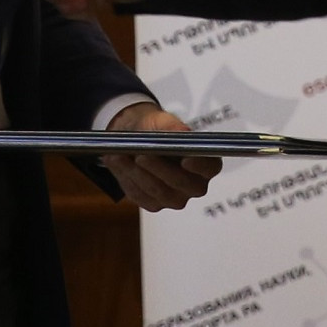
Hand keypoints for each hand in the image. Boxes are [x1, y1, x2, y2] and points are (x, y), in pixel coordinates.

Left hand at [102, 102, 221, 210]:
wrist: (137, 138)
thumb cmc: (157, 129)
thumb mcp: (164, 121)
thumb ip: (174, 128)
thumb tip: (181, 134)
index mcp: (206, 163)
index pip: (210, 168)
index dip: (200, 166)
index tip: (185, 159)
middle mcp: (194, 185)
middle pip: (182, 184)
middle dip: (159, 170)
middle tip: (141, 155)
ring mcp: (175, 198)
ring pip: (158, 192)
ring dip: (137, 174)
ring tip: (120, 156)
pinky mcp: (154, 204)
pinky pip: (141, 195)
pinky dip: (127, 178)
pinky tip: (116, 162)